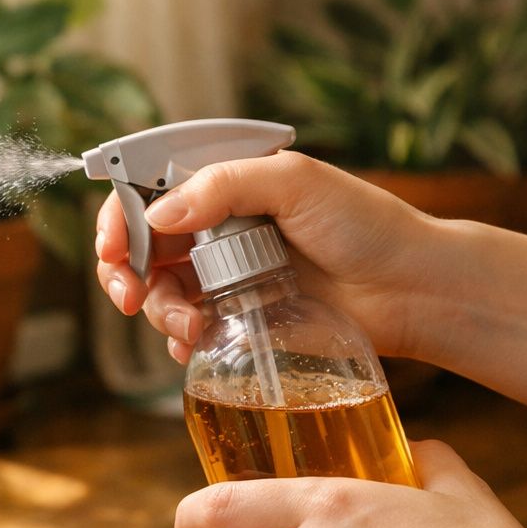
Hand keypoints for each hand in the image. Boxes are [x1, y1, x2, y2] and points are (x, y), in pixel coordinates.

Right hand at [94, 151, 438, 362]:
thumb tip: (157, 215)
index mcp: (223, 184)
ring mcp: (224, 273)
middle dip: (124, 274)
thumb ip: (224, 186)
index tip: (113, 249)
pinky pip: (187, 328)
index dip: (118, 219)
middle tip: (130, 298)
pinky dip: (180, 339)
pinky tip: (197, 344)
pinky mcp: (237, 315)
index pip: (146, 192)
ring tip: (193, 328)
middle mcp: (215, 227)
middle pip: (139, 247)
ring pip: (158, 291)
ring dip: (160, 311)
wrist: (413, 289)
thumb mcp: (296, 183)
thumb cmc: (367, 225)